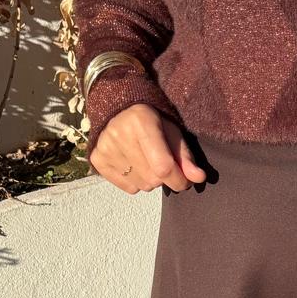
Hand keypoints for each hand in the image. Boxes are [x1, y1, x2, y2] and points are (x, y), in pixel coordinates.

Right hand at [90, 104, 206, 192]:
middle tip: (164, 164)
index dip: (179, 180)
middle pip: (152, 179)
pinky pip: (128, 187)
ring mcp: (105, 148)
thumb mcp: (172, 132)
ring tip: (148, 161)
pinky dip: (136, 182)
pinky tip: (134, 164)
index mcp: (141, 122)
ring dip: (151, 180)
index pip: (163, 167)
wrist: (119, 109)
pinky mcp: (97, 159)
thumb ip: (186, 156)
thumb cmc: (153, 121)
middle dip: (165, 178)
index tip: (185, 181)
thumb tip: (199, 178)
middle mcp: (118, 134)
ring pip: (141, 186)